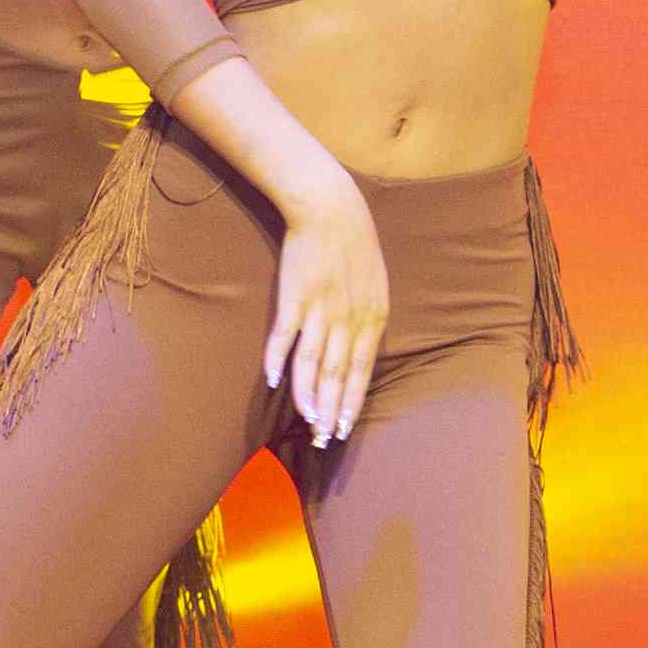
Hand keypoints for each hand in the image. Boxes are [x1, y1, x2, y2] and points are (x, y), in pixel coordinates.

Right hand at [264, 176, 393, 444]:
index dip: (351, 403)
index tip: (344, 430)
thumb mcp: (376, 286)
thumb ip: (368, 320)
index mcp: (372, 319)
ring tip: (305, 421)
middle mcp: (348, 320)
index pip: (362, 372)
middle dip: (331, 410)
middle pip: (338, 375)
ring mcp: (321, 309)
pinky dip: (277, 359)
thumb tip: (360, 354)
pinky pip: (284, 336)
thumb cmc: (355, 246)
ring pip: (313, 363)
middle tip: (322, 439)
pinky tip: (271, 381)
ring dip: (308, 395)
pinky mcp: (295, 297)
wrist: (331, 207)